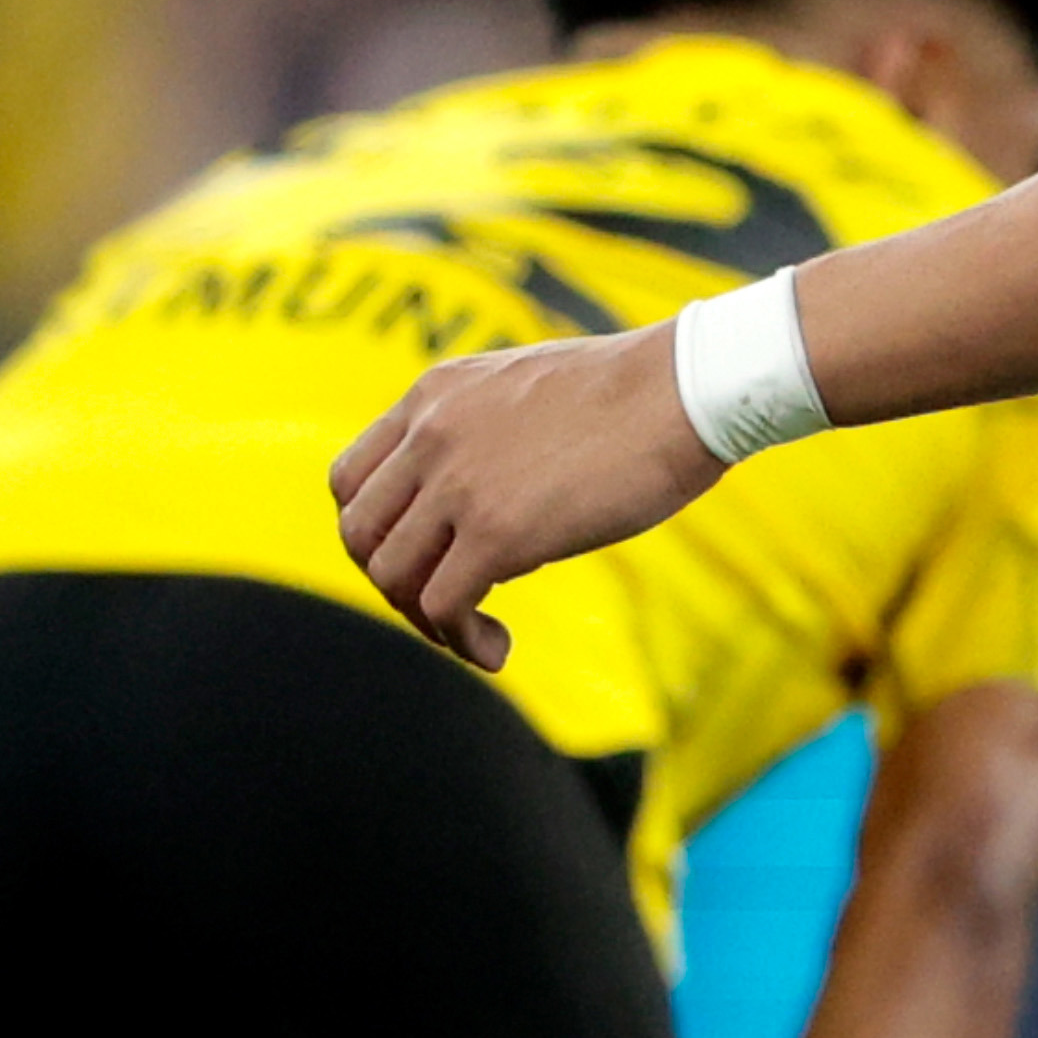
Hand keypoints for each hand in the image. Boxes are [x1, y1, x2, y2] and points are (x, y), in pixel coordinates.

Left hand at [330, 326, 722, 669]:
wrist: (686, 389)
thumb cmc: (631, 392)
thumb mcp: (524, 390)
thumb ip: (481, 429)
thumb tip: (482, 493)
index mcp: (434, 394)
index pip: (351, 479)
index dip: (374, 534)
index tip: (421, 558)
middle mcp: (431, 435)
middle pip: (360, 535)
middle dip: (394, 582)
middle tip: (446, 603)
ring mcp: (458, 483)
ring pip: (390, 576)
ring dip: (424, 619)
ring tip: (475, 631)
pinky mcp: (496, 533)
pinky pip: (441, 608)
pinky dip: (461, 640)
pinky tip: (497, 647)